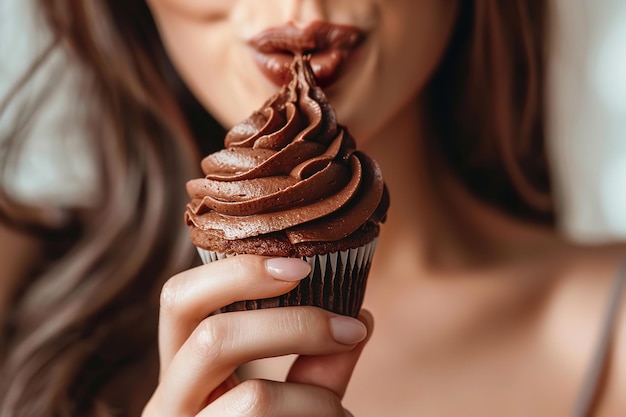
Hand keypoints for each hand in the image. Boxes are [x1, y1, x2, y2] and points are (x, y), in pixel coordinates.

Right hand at [142, 255, 372, 416]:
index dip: (237, 272)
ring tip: (342, 414)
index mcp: (181, 366)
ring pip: (254, 398)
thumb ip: (317, 365)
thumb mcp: (287, 400)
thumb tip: (360, 318)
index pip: (181, 298)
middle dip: (292, 325)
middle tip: (350, 326)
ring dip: (317, 399)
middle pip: (211, 336)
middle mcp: (169, 401)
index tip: (303, 264)